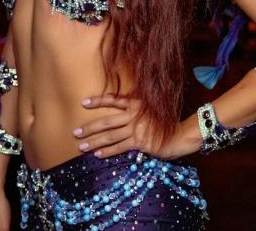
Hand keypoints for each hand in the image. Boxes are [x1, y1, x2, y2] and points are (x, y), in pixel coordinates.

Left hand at [75, 94, 192, 159]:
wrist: (180, 134)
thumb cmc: (165, 123)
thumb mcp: (150, 111)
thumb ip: (135, 111)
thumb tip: (120, 118)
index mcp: (136, 104)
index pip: (113, 100)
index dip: (98, 101)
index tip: (83, 103)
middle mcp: (133, 115)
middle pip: (106, 121)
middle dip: (89, 127)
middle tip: (75, 132)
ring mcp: (135, 129)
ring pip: (110, 136)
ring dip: (94, 142)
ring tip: (81, 146)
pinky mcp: (139, 142)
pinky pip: (119, 147)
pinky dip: (107, 151)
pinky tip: (97, 155)